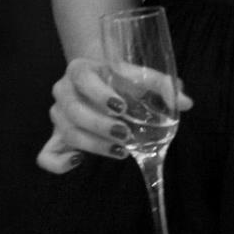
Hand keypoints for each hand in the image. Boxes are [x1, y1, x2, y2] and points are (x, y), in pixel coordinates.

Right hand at [37, 54, 192, 173]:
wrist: (100, 79)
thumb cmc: (122, 79)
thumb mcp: (141, 76)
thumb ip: (164, 86)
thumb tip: (186, 103)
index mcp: (80, 69)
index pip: (82, 78)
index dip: (99, 93)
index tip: (122, 106)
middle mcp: (63, 91)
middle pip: (72, 110)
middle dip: (100, 125)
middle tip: (125, 134)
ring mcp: (57, 116)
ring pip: (65, 133)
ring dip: (93, 144)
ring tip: (121, 150)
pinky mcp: (55, 137)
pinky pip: (46, 155)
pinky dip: (58, 163)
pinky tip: (79, 162)